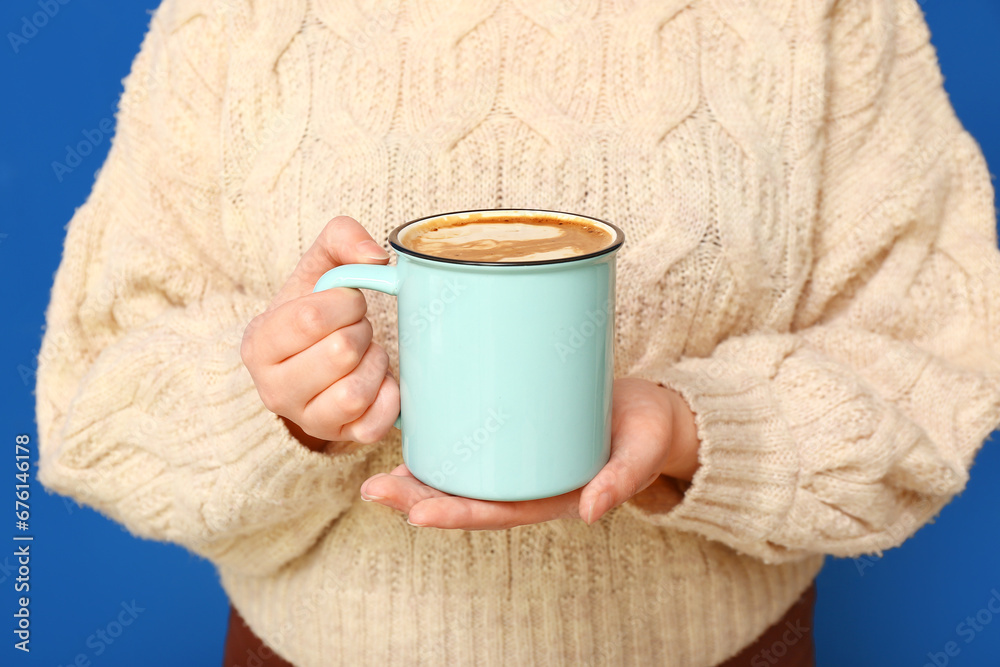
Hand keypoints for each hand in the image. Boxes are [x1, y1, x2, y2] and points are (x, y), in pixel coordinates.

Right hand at [241, 216, 400, 450]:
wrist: (319, 357)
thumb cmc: (317, 309)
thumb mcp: (319, 265)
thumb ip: (341, 238)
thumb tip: (377, 258)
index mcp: (258, 345)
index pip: (311, 318)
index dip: (344, 302)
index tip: (347, 301)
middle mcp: (273, 391)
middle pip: (339, 353)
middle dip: (360, 330)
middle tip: (356, 328)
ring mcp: (307, 420)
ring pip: (356, 391)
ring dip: (375, 362)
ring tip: (366, 352)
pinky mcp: (341, 439)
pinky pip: (374, 425)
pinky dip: (389, 396)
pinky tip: (380, 379)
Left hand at [359, 377, 700, 528]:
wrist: (653, 414)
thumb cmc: (646, 435)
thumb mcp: (640, 455)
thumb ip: (620, 481)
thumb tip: (593, 511)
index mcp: (553, 496)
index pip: (497, 511)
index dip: (456, 513)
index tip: (418, 512)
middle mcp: (528, 483)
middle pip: (468, 498)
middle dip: (419, 499)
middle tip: (374, 490)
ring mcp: (521, 460)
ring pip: (464, 476)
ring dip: (421, 478)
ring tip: (379, 476)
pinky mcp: (518, 431)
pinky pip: (476, 444)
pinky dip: (444, 443)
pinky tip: (415, 432)